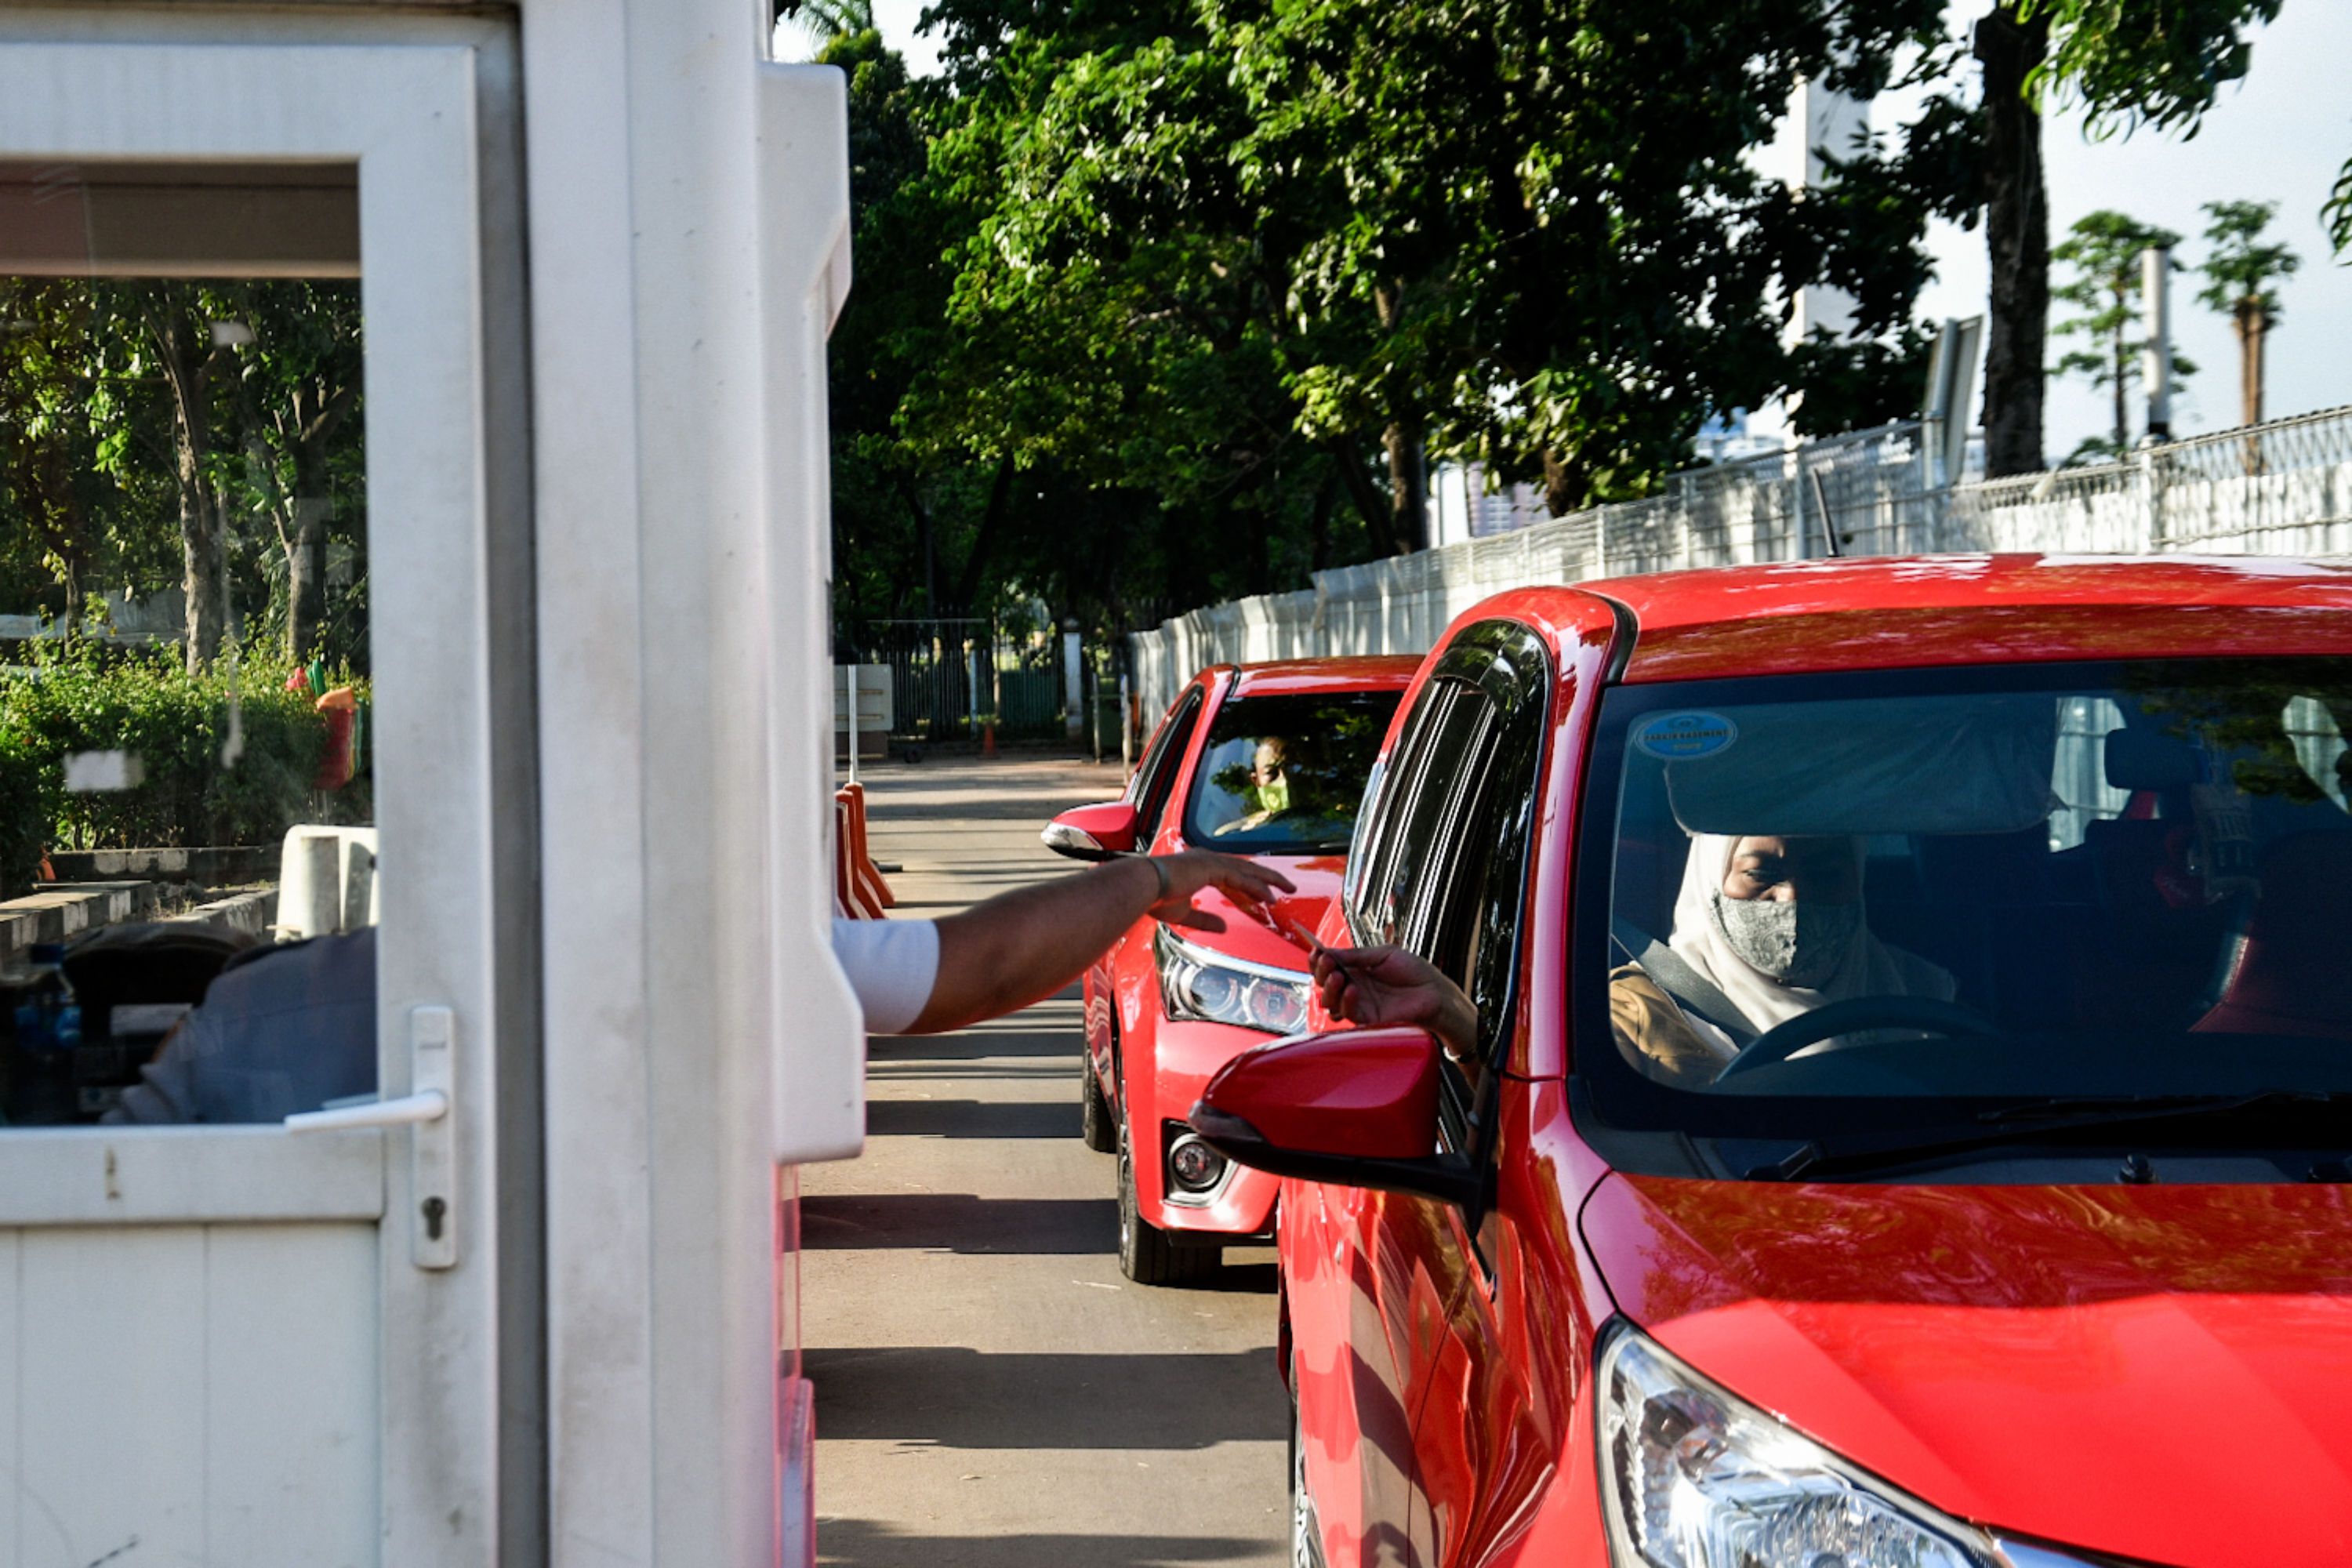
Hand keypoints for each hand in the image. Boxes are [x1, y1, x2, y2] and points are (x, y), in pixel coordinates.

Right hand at [1146, 851, 1295, 932]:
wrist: (1141, 887)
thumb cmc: (1154, 898)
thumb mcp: (1184, 914)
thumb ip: (1205, 919)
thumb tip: (1224, 928)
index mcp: (1200, 866)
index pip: (1234, 872)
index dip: (1252, 882)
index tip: (1267, 892)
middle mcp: (1208, 859)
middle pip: (1247, 867)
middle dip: (1269, 876)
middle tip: (1288, 885)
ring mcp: (1211, 861)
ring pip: (1249, 870)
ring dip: (1270, 879)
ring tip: (1288, 889)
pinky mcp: (1212, 867)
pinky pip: (1241, 879)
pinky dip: (1258, 887)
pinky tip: (1271, 897)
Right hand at [1311, 943, 1477, 1057]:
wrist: (1434, 992)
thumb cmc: (1414, 971)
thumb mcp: (1384, 954)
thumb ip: (1357, 955)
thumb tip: (1328, 952)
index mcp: (1356, 968)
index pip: (1329, 965)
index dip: (1318, 959)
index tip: (1317, 951)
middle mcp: (1353, 986)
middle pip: (1323, 982)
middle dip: (1320, 971)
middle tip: (1327, 961)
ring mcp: (1358, 1003)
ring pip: (1329, 1000)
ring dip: (1328, 987)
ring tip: (1338, 975)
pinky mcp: (1366, 1019)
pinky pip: (1347, 1013)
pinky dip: (1345, 1001)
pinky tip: (1353, 989)